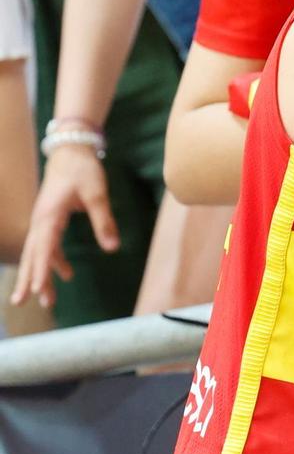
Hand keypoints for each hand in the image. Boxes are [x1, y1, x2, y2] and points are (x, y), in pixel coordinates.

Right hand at [11, 146, 118, 307]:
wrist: (71, 151)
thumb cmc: (83, 170)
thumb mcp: (97, 194)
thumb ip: (104, 221)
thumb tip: (112, 248)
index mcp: (49, 216)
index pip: (44, 248)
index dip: (40, 270)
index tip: (36, 290)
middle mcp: (41, 221)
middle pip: (32, 255)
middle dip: (28, 279)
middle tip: (21, 302)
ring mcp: (43, 221)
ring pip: (38, 253)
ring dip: (40, 274)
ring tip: (44, 299)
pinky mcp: (50, 220)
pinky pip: (48, 245)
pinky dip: (54, 260)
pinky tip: (67, 275)